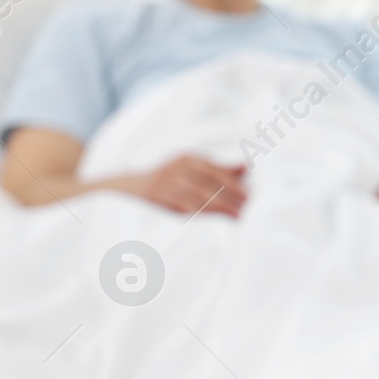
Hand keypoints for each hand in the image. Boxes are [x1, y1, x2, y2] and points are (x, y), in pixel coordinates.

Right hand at [123, 155, 247, 216]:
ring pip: (197, 196)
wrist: (127, 187)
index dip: (234, 182)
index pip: (215, 170)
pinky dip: (200, 212)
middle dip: (230, 195)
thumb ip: (218, 169)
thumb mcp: (191, 170)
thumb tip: (246, 167)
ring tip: (238, 216)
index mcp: (188, 159)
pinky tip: (214, 219)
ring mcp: (165, 183)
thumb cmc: (169, 181)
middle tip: (248, 207)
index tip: (250, 194)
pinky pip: (182, 206)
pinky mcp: (156, 197)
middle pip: (209, 183)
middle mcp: (176, 168)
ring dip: (220, 207)